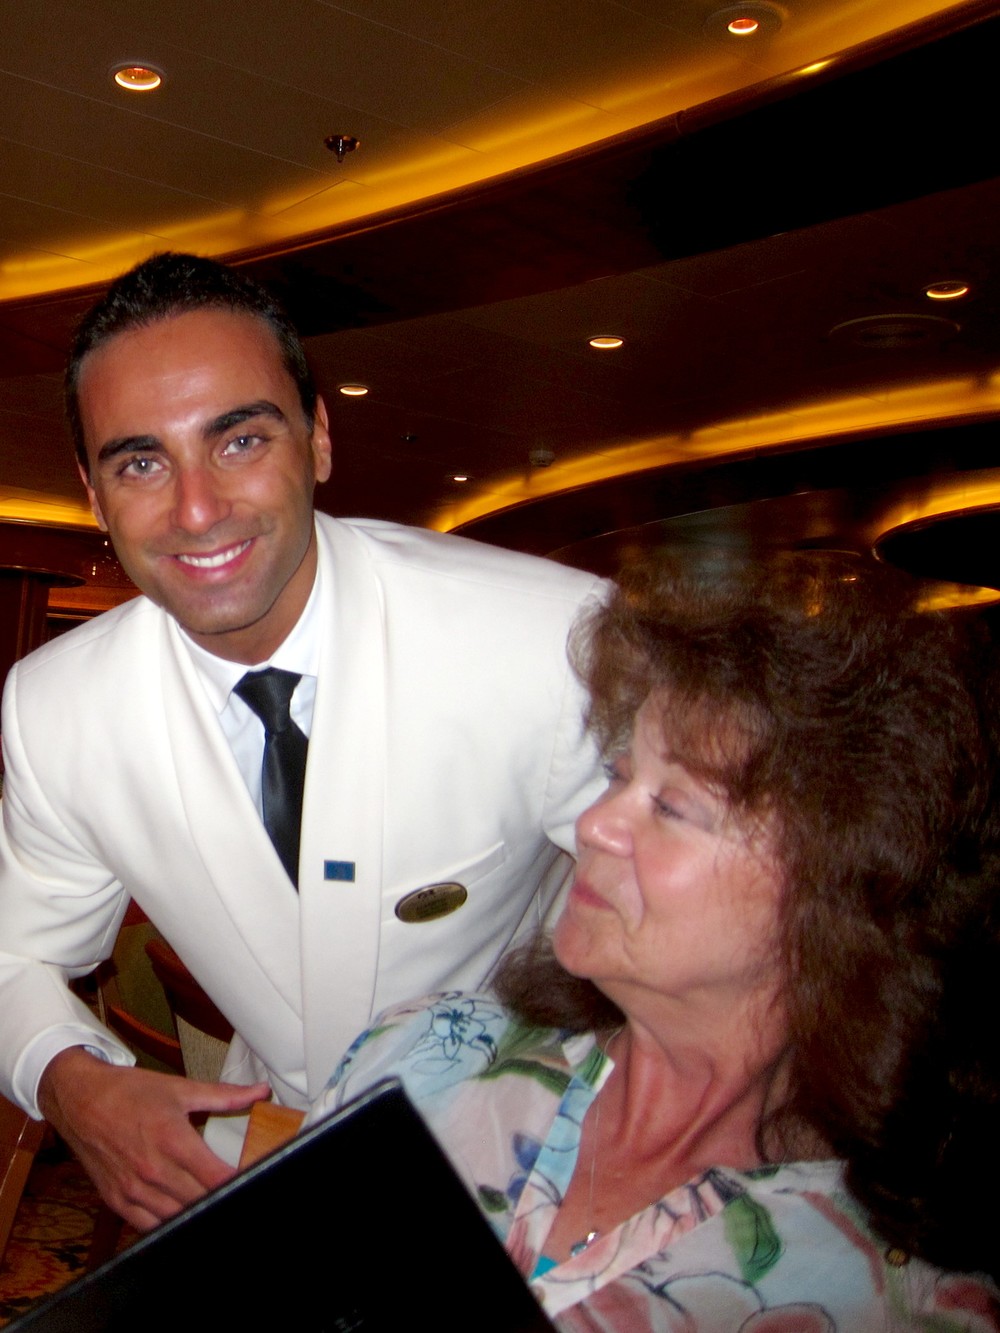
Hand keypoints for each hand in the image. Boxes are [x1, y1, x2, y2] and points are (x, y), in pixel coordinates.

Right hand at [38, 1047, 270, 1230]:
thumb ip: (224, 1096)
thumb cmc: (130, 1092)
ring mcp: (133, 1190)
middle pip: (200, 1201)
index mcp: (172, 1140)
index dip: (239, 1183)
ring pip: (177, 1217)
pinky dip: (169, 1221)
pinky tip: (181, 1210)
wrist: (80, 1100)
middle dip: (221, 1198)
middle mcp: (153, 1170)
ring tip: (212, 1201)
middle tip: (237, 1192)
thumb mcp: (180, 1089)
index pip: (216, 1177)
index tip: (255, 1180)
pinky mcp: (117, 1201)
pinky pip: (149, 1225)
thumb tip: (260, 1091)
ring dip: (196, 1211)